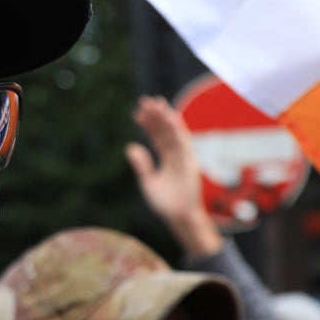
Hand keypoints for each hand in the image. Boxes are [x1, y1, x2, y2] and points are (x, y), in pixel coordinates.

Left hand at [125, 96, 221, 257]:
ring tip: (155, 103)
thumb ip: (142, 165)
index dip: (148, 125)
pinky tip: (170, 116)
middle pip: (165, 131)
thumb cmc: (166, 203)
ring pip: (174, 132)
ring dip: (165, 117)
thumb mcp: (148, 182)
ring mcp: (183, 157)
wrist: (179, 217)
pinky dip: (177, 128)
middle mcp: (176, 154)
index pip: (157, 137)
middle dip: (155, 116)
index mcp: (167, 159)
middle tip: (144, 101)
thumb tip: (130, 147)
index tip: (137, 114)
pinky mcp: (189, 161)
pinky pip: (183, 141)